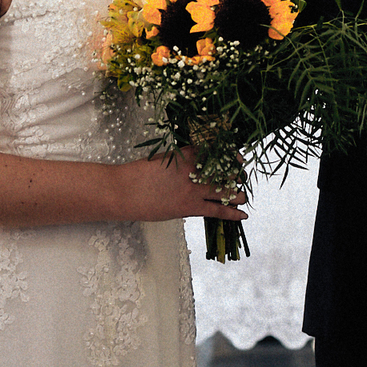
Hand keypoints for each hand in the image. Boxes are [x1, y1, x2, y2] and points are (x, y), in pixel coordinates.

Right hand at [114, 146, 247, 222]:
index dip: (229, 155)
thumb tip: (195, 163)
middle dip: (234, 173)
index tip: (237, 156)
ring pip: (223, 190)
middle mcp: (193, 170)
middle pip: (223, 170)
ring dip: (236, 193)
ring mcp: (192, 189)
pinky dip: (230, 213)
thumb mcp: (162, 160)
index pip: (214, 152)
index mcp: (186, 154)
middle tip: (241, 175)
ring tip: (243, 196)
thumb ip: (181, 160)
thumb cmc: (138, 174)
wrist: (123, 191)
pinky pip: (216, 210)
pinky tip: (241, 215)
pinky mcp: (189, 207)